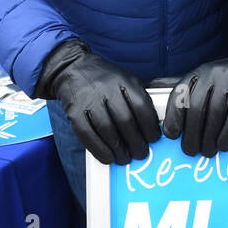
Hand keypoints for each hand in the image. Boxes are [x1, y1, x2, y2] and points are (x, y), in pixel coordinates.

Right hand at [35, 40, 159, 165]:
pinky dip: (99, 149)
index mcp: (123, 81)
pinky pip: (87, 134)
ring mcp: (89, 100)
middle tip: (141, 153)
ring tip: (125, 158)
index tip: (153, 138)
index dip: (149, 126)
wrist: (73, 69)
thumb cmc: (106, 81)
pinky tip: (108, 157)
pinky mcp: (74, 111)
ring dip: (118, 150)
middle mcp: (106, 89)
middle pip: (125, 120)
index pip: (141, 106)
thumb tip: (153, 127)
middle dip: (136, 142)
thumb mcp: (126, 80)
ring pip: (107, 129)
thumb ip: (138, 99)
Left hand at [163, 43, 227, 156]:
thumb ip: (189, 93)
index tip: (172, 136)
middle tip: (191, 151)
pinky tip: (223, 145)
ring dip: (209, 138)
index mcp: (197, 74)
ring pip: (215, 114)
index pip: (179, 95)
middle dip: (191, 134)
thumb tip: (166, 115)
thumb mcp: (205, 79)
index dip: (173, 117)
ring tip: (208, 152)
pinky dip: (227, 133)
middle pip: (196, 108)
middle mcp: (211, 75)